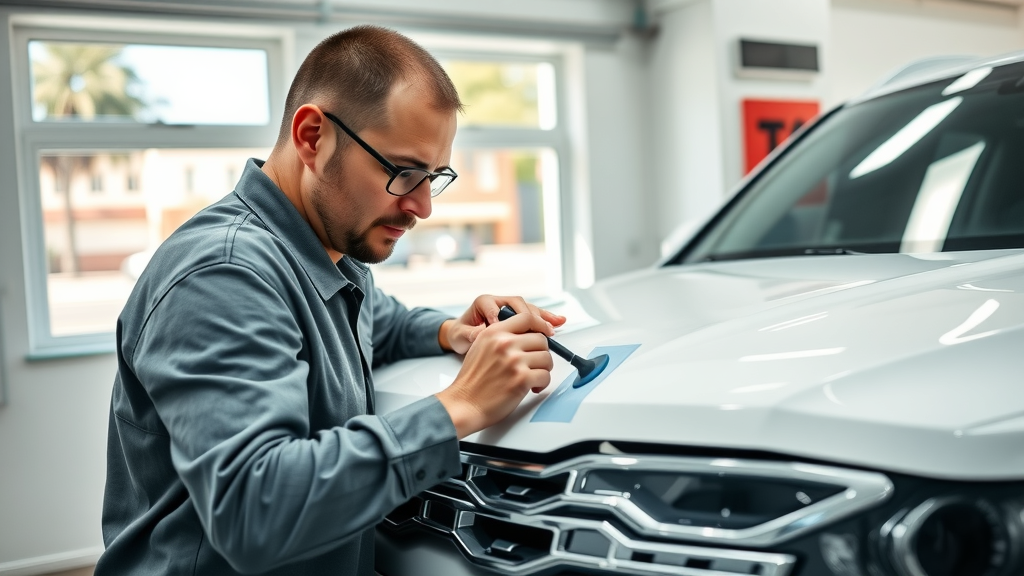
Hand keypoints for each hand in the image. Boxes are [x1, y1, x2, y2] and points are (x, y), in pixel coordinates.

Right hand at [436, 296, 565, 437]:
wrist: (464, 404)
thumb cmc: (472, 380)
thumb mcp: (480, 347)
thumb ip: (501, 337)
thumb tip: (527, 335)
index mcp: (494, 332)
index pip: (526, 317)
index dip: (541, 325)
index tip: (546, 332)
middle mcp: (504, 343)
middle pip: (541, 339)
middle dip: (541, 353)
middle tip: (535, 364)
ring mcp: (514, 361)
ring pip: (546, 358)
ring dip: (543, 370)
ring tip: (532, 377)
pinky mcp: (521, 379)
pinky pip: (545, 376)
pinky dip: (542, 384)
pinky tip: (532, 387)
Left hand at [439, 295, 565, 354]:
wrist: (463, 336)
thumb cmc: (461, 335)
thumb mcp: (461, 336)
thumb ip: (471, 335)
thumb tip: (483, 335)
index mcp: (483, 303)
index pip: (494, 305)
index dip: (499, 317)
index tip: (501, 328)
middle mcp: (499, 302)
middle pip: (517, 304)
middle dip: (529, 316)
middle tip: (538, 329)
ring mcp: (510, 308)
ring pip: (529, 308)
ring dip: (543, 317)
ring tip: (554, 325)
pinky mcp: (519, 316)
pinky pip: (534, 315)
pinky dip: (546, 319)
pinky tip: (559, 322)